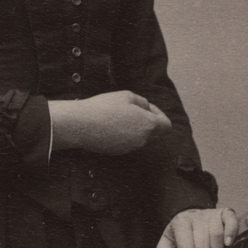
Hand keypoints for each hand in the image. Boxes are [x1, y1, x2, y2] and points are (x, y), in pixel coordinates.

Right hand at [49, 90, 171, 154]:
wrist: (81, 125)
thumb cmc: (105, 107)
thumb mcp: (127, 95)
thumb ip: (142, 102)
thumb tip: (146, 109)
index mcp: (148, 125)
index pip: (166, 125)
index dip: (159, 114)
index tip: (148, 108)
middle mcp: (142, 140)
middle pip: (154, 133)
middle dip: (148, 121)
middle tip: (133, 110)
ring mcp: (130, 148)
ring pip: (140, 137)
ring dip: (135, 127)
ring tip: (119, 116)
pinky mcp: (118, 152)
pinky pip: (128, 142)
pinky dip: (124, 134)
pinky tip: (111, 125)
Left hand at [156, 207, 238, 247]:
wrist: (191, 220)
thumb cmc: (178, 236)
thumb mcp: (166, 246)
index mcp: (180, 222)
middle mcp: (196, 216)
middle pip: (202, 246)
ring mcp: (211, 214)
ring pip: (216, 237)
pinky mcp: (224, 213)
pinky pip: (231, 221)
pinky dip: (231, 232)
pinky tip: (228, 245)